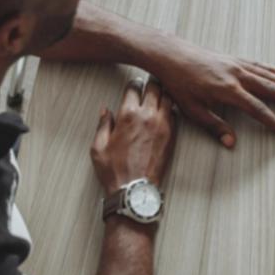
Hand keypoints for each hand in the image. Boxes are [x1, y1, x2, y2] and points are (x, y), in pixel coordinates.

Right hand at [90, 78, 176, 196]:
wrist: (134, 190)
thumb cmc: (115, 171)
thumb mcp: (98, 147)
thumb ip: (103, 125)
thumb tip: (106, 111)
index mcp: (128, 115)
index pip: (134, 87)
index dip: (133, 85)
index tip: (133, 86)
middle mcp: (147, 116)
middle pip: (155, 87)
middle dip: (150, 84)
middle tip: (148, 86)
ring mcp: (163, 125)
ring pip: (168, 97)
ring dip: (163, 94)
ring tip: (158, 97)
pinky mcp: (172, 135)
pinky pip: (175, 114)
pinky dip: (170, 110)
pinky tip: (164, 113)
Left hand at [146, 38, 274, 147]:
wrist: (172, 55)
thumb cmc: (179, 83)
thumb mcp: (193, 110)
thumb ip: (214, 126)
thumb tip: (232, 142)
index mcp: (228, 91)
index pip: (256, 108)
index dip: (272, 121)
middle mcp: (237, 76)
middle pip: (268, 88)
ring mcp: (236, 65)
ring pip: (266, 75)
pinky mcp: (233, 59)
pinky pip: (257, 65)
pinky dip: (271, 70)